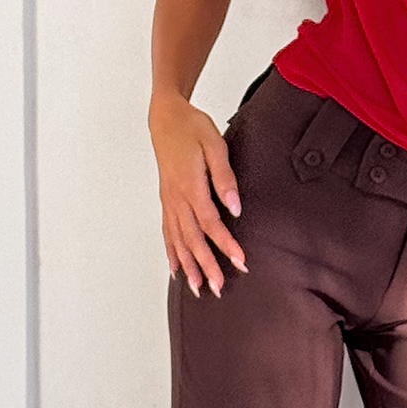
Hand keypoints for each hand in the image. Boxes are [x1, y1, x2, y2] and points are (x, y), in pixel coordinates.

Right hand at [149, 94, 247, 296]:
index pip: (211, 223)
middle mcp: (177, 198)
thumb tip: (235, 207)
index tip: (241, 262)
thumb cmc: (192, 128)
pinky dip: (171, 253)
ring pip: (178, 240)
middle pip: (193, 239)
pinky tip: (176, 270)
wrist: (165, 118)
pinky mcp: (166, 201)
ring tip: (198, 289)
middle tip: (219, 288)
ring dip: (189, 266)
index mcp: (191, 185)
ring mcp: (169, 201)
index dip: (226, 245)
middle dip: (207, 265)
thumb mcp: (215, 145)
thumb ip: (225, 178)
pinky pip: (167, 232)